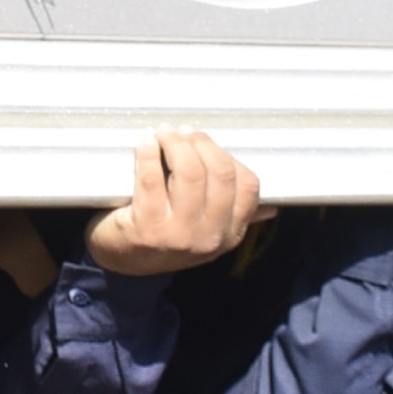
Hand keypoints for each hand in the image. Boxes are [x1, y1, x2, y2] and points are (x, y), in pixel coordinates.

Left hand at [84, 131, 268, 276]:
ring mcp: (178, 235)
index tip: (206, 143)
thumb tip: (270, 207)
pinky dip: (149, 153)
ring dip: (176, 143)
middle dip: (202, 143)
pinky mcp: (147, 229)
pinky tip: (147, 142)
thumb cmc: (164, 237)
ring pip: (190, 172)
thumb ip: (235, 217)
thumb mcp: (205, 233)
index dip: (228, 156)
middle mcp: (209, 237)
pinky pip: (152, 179)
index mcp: (230, 234)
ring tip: (164, 133)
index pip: (248, 186)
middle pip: (220, 173)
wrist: (122, 261)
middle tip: (183, 131)